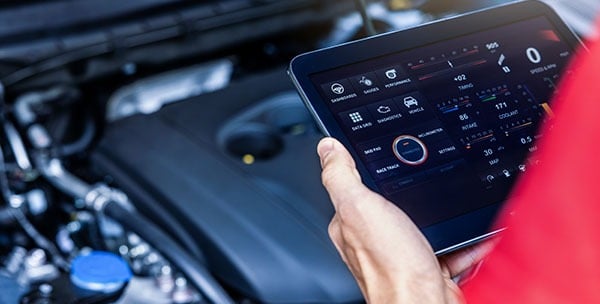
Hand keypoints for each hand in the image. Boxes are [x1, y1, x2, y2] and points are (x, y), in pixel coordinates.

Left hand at [317, 137, 494, 302]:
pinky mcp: (428, 265)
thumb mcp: (359, 206)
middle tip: (428, 182)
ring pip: (423, 223)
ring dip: (441, 216)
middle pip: (393, 203)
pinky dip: (462, 239)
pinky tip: (469, 234)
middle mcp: (373, 239)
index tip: (387, 157)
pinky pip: (448, 245)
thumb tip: (327, 147)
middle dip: (413, 192)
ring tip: (451, 207)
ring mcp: (401, 253)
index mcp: (350, 223)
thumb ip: (341, 175)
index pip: (354, 188)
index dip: (368, 171)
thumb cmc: (391, 267)